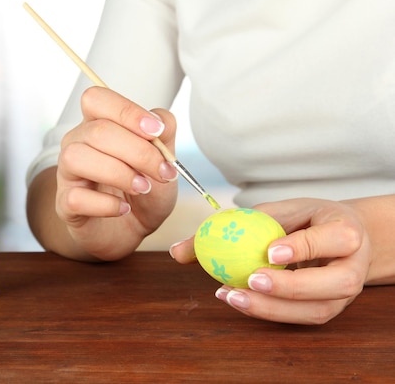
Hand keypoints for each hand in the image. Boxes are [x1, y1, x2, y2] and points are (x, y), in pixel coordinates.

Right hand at [55, 86, 178, 260]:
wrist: (131, 230)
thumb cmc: (143, 190)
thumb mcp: (164, 162)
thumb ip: (165, 136)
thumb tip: (159, 123)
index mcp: (98, 124)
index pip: (97, 99)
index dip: (127, 111)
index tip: (156, 132)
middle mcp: (77, 143)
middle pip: (96, 130)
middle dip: (137, 151)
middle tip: (162, 173)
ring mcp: (67, 174)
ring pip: (76, 157)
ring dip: (118, 173)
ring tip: (142, 188)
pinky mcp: (65, 204)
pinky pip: (75, 197)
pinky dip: (106, 204)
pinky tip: (123, 208)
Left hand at [170, 198, 370, 323]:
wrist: (336, 237)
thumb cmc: (302, 219)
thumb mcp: (273, 211)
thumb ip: (233, 225)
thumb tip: (177, 251)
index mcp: (346, 230)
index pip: (333, 239)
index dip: (302, 247)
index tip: (270, 251)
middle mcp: (353, 266)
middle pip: (333, 283)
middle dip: (291, 286)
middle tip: (251, 280)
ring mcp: (344, 294)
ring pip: (316, 309)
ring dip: (273, 307)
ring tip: (232, 296)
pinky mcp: (328, 309)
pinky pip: (301, 318)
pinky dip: (269, 312)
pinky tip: (238, 300)